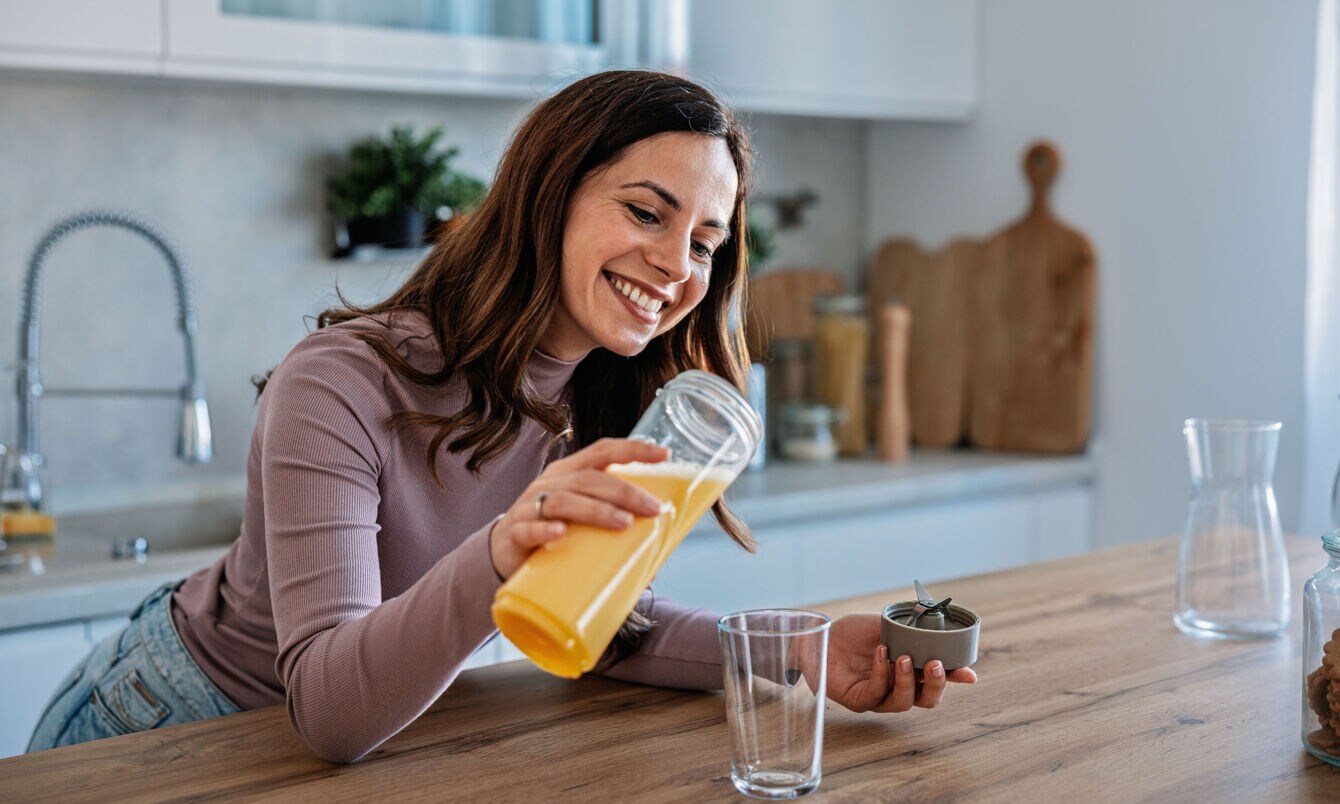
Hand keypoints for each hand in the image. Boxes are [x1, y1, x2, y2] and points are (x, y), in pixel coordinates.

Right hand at [489, 438, 668, 578]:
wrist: (506, 553)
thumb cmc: (553, 530)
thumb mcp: (583, 520)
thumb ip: (613, 529)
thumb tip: (654, 557)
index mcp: (570, 472)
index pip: (603, 451)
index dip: (633, 449)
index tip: (664, 454)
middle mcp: (551, 482)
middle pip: (589, 478)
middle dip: (624, 491)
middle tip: (653, 508)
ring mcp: (530, 505)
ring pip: (564, 500)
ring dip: (596, 510)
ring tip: (623, 523)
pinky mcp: (515, 532)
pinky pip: (529, 527)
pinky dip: (545, 529)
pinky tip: (561, 533)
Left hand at [824, 612, 976, 712]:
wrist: (822, 635)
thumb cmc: (854, 632)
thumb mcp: (887, 625)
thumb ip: (911, 629)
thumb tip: (938, 622)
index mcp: (910, 671)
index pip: (937, 680)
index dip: (955, 678)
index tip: (969, 674)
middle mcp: (898, 687)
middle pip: (927, 700)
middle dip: (936, 684)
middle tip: (934, 663)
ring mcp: (879, 697)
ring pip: (904, 702)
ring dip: (907, 680)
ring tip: (902, 657)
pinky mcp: (859, 700)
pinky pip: (876, 694)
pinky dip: (881, 673)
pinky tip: (880, 653)